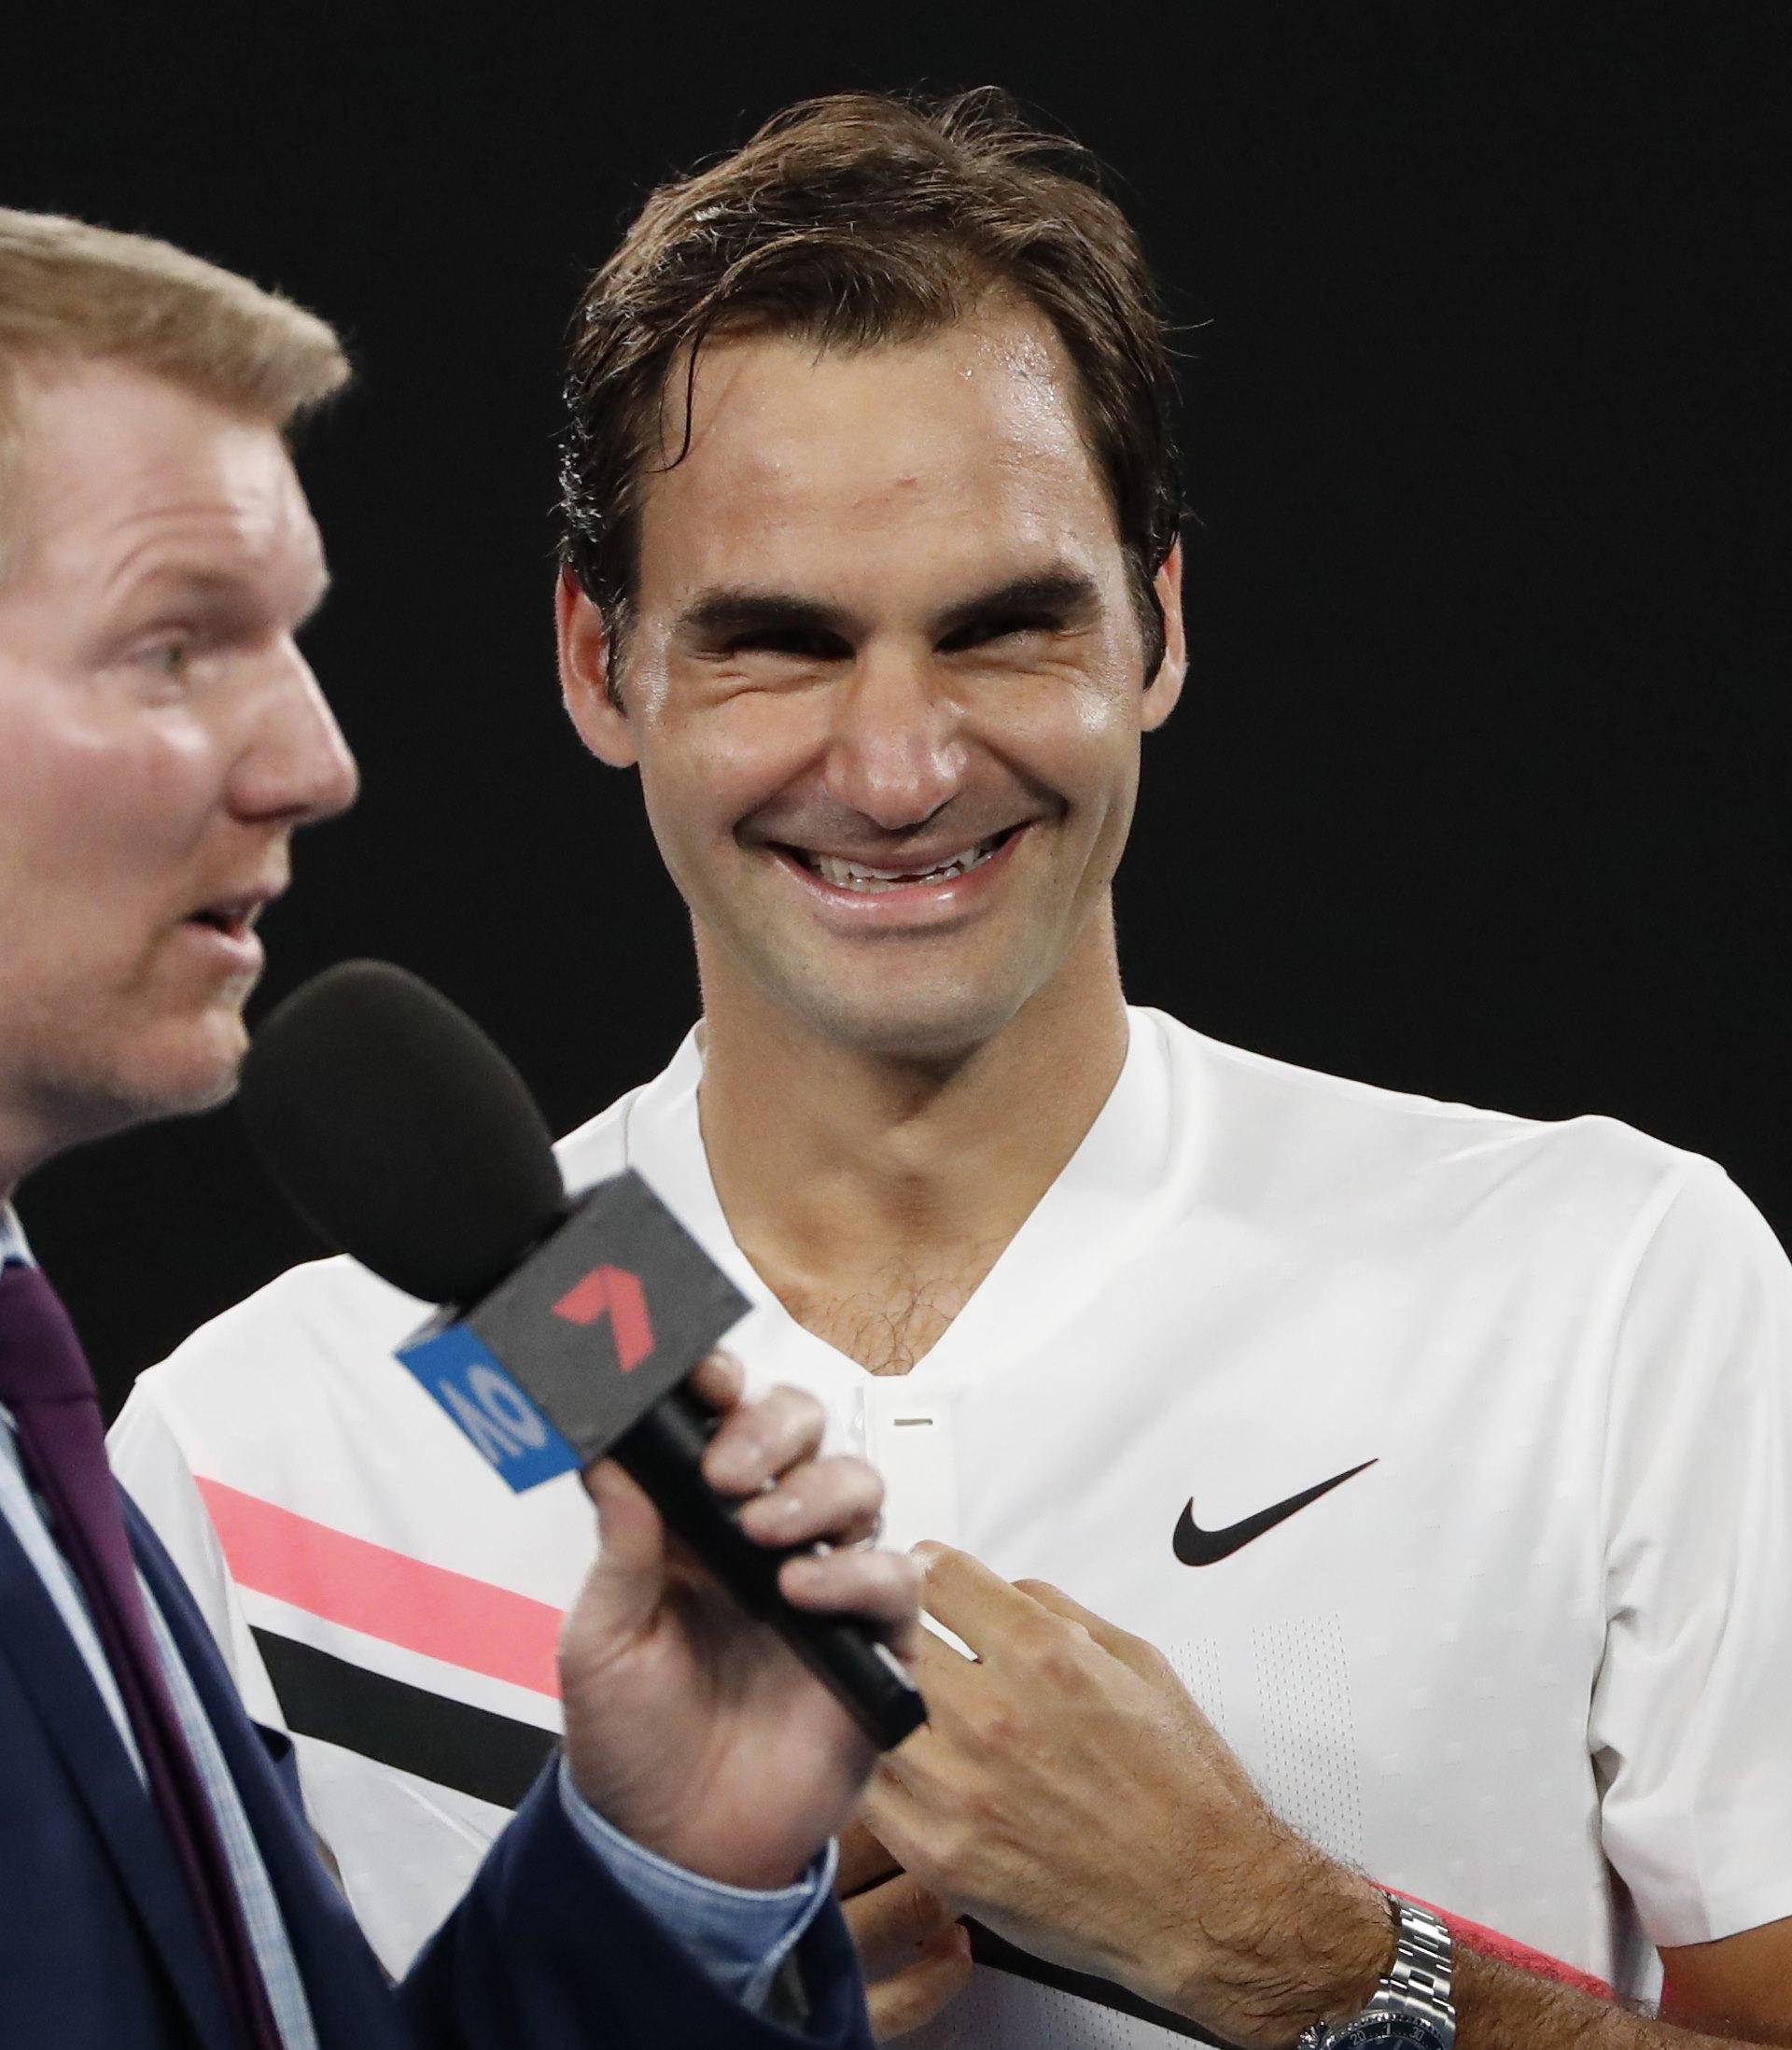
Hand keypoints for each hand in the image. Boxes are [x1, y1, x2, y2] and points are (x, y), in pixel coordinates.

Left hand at [558, 1354, 921, 1887]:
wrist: (674, 1848)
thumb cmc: (631, 1739)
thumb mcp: (600, 1640)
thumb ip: (620, 1545)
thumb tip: (610, 1450)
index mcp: (698, 1517)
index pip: (726, 1420)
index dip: (722, 1387)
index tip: (704, 1383)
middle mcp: (768, 1534)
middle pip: (804, 1430)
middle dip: (775, 1428)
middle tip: (730, 1471)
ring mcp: (825, 1581)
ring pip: (858, 1485)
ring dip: (815, 1490)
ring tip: (764, 1535)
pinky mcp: (871, 1640)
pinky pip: (895, 1578)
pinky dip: (856, 1572)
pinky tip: (802, 1593)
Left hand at [863, 1547, 1391, 2046]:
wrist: (1206, 1902)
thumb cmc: (1183, 1787)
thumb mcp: (1139, 1663)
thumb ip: (1059, 1612)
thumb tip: (999, 1588)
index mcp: (1044, 1656)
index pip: (937, 1576)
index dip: (930, 1571)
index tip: (927, 1581)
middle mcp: (994, 1715)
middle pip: (890, 1635)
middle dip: (896, 1629)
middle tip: (904, 1640)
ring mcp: (959, 1789)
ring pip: (865, 1710)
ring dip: (878, 1701)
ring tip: (900, 1707)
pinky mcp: (940, 1855)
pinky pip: (869, 1792)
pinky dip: (878, 1772)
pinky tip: (907, 1769)